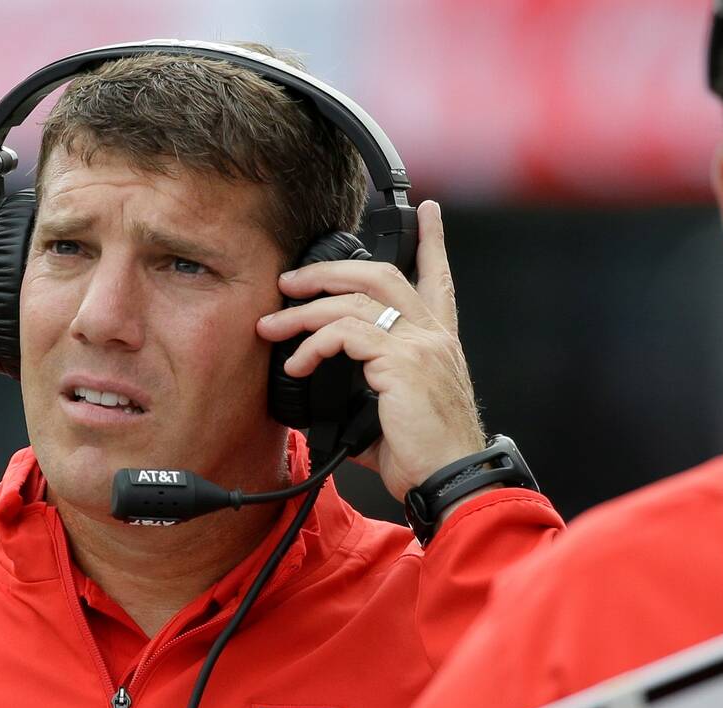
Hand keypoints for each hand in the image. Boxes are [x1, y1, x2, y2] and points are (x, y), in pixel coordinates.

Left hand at [256, 200, 485, 501]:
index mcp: (438, 342)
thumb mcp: (391, 415)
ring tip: (272, 327)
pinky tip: (297, 365)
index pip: (439, 279)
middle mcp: (434, 335)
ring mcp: (420, 345)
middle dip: (328, 271)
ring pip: (353, 302)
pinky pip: (345, 334)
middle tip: (289, 282)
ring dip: (303, 311)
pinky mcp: (402, 362)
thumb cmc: (423, 455)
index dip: (433, 243)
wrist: (450, 481)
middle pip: (380, 275)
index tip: (427, 212)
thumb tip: (321, 398)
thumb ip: (364, 392)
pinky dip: (313, 345)